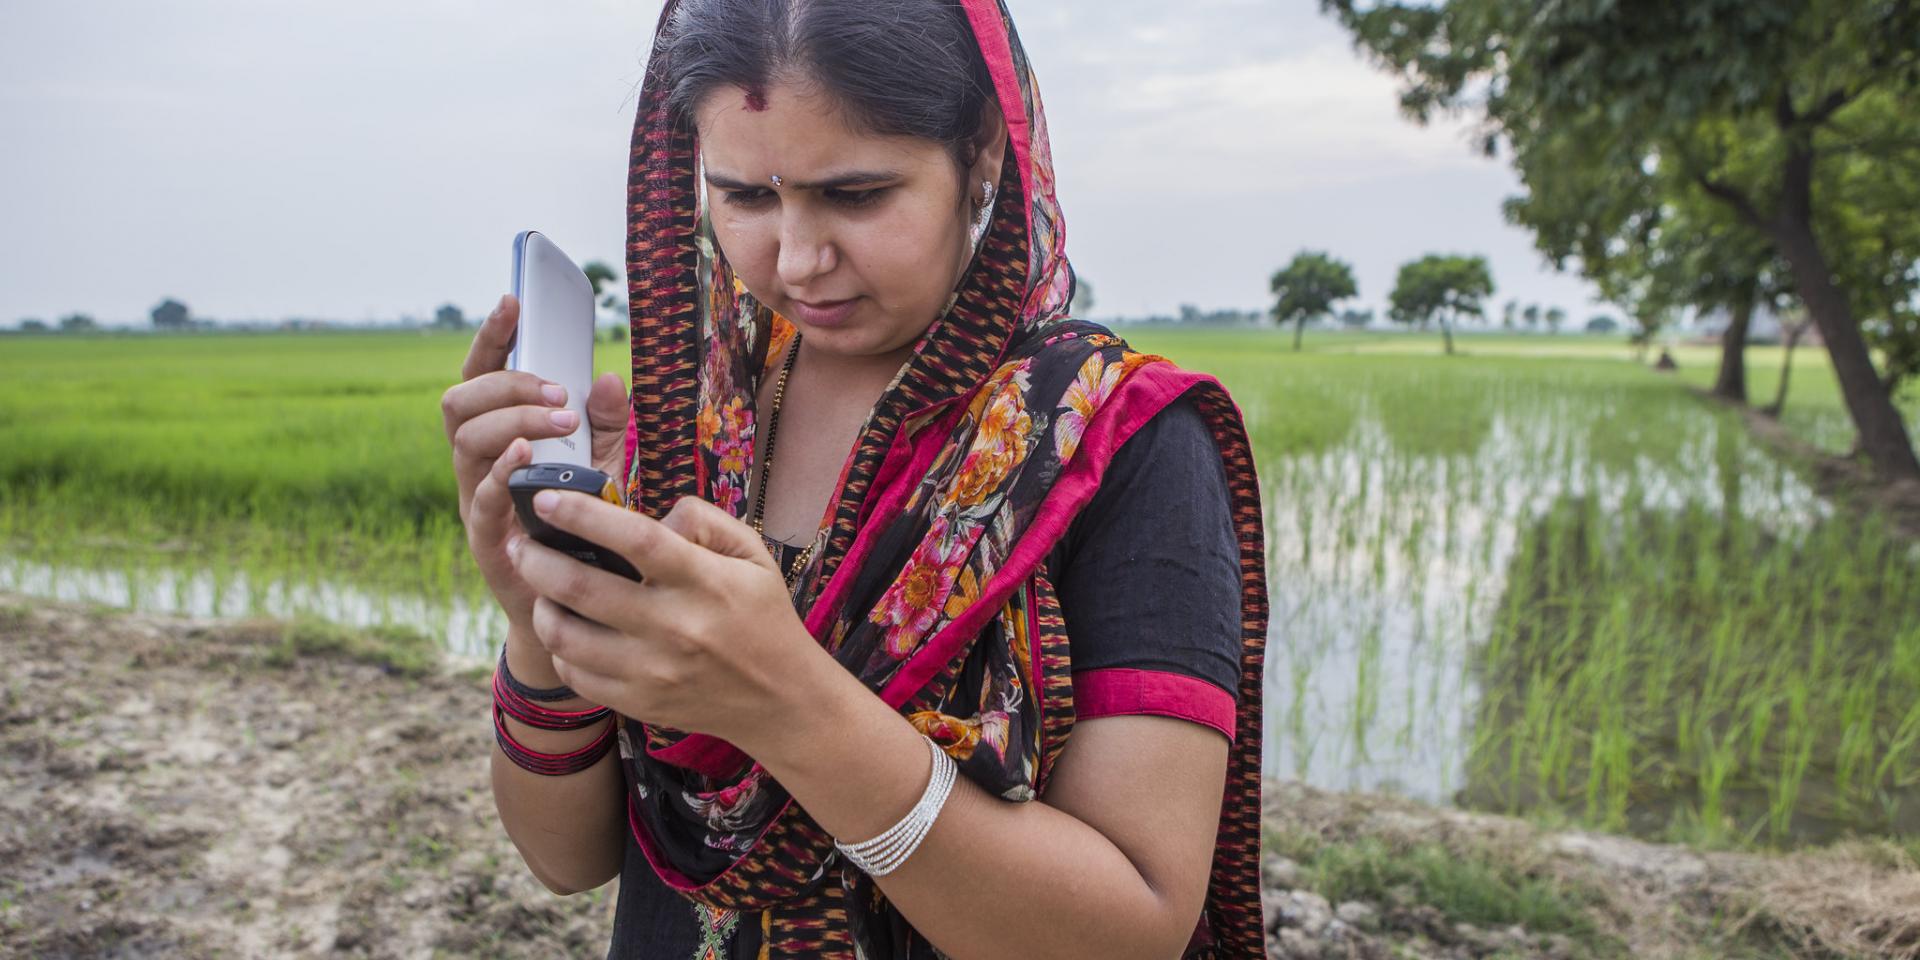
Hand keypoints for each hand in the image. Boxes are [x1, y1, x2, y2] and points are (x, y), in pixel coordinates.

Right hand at [442, 293, 630, 629]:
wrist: (578, 606)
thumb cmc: (583, 529)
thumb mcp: (604, 468)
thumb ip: (606, 425)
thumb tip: (610, 379)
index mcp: (499, 438)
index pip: (482, 376)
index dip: (491, 338)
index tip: (513, 302)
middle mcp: (478, 464)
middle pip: (460, 402)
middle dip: (506, 384)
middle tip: (556, 393)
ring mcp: (477, 500)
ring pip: (466, 441)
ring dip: (512, 419)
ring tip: (557, 420)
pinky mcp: (487, 538)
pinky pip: (482, 497)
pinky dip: (502, 470)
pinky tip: (526, 455)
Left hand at [506, 489, 821, 743]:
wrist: (779, 698)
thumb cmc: (761, 614)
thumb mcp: (752, 553)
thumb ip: (705, 519)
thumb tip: (654, 513)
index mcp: (705, 581)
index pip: (634, 540)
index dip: (582, 515)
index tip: (545, 498)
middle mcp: (675, 627)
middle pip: (581, 587)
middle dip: (536, 558)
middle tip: (520, 542)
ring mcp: (652, 671)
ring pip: (566, 635)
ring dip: (539, 604)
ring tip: (539, 586)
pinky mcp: (638, 702)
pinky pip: (575, 674)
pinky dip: (559, 647)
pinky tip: (565, 628)